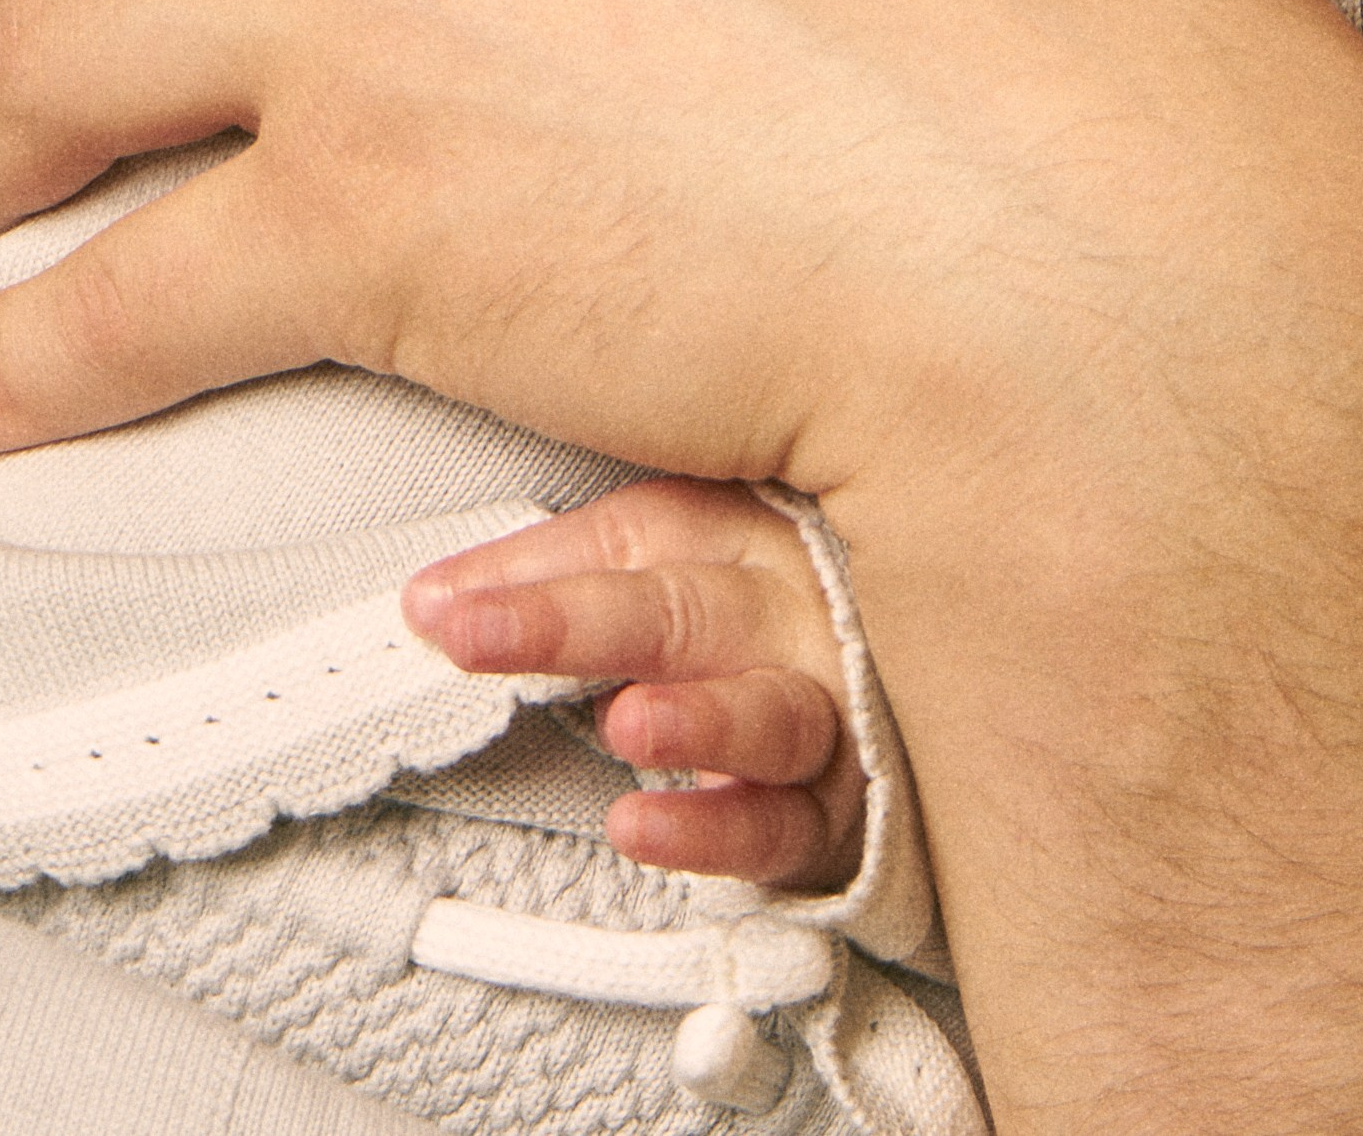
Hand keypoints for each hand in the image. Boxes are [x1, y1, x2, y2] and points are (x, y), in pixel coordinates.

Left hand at [405, 480, 866, 891]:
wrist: (933, 690)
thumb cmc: (776, 616)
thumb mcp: (685, 566)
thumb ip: (564, 576)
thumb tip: (428, 599)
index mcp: (750, 533)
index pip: (636, 536)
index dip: (533, 569)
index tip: (434, 606)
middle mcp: (794, 610)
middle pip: (685, 608)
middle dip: (575, 620)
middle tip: (471, 633)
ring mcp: (831, 706)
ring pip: (765, 712)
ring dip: (695, 719)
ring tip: (624, 725)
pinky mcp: (848, 807)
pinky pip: (784, 824)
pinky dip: (716, 831)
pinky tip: (645, 829)